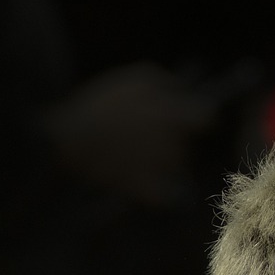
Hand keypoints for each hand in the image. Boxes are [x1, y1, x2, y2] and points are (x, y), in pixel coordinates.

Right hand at [41, 63, 216, 205]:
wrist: (67, 140)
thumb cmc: (102, 104)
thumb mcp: (137, 78)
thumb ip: (167, 84)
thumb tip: (182, 93)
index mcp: (177, 117)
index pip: (207, 119)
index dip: (196, 117)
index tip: (184, 117)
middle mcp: (176, 145)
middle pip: (186, 145)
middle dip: (171, 138)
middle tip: (143, 133)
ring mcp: (162, 171)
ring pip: (173, 167)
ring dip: (161, 160)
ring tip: (132, 152)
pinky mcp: (146, 192)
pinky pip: (163, 196)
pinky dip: (157, 191)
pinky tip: (141, 180)